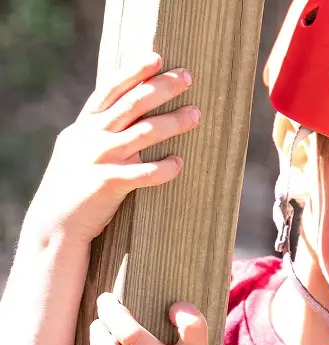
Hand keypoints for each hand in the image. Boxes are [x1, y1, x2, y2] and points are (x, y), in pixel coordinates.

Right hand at [24, 52, 199, 244]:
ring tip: (196, 115)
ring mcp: (99, 159)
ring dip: (173, 122)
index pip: (111, 90)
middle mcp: (91, 137)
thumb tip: (129, 110)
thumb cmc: (76, 185)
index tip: (158, 58)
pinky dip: (164, 168)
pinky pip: (143, 173)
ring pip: (144, 133)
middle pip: (132, 104)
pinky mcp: (107, 184)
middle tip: (188, 78)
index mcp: (85, 126)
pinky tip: (179, 164)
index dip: (134, 72)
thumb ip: (101, 130)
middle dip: (162, 87)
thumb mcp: (79, 149)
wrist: (55, 224)